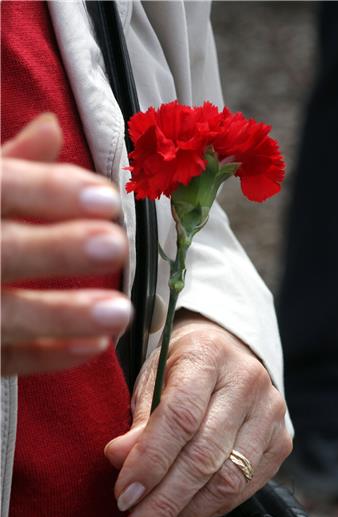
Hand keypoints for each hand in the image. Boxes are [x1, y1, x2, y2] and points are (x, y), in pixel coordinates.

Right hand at [1, 113, 131, 375]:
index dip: (48, 192)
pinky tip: (95, 345)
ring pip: (3, 316)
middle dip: (56, 249)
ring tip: (121, 311)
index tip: (106, 197)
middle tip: (114, 244)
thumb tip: (51, 128)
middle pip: (0, 252)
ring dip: (61, 314)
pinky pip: (4, 361)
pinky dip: (48, 356)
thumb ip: (7, 165)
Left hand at [105, 312, 291, 516]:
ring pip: (228, 478)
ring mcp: (270, 412)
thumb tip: (119, 459)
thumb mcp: (152, 377)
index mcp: (208, 355)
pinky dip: (208, 511)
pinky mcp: (281, 440)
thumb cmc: (181, 365)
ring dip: (185, 516)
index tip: (123, 496)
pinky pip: (245, 488)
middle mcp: (247, 381)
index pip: (181, 415)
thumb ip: (140, 419)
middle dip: (164, 502)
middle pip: (205, 454)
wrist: (227, 355)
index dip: (151, 460)